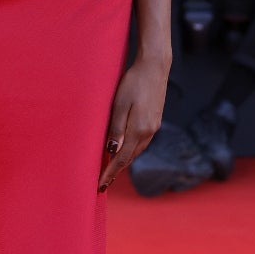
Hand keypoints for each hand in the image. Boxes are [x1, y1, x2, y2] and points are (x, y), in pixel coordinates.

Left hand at [100, 57, 167, 190]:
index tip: (99, 186)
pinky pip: (140, 142)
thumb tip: (112, 152)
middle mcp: (149, 132)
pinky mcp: (154, 121)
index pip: (121, 159)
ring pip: (136, 151)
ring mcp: (153, 127)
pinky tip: (122, 151)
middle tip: (102, 183)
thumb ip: (116, 129)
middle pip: (129, 158)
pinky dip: (130, 151)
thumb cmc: (133, 83)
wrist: (155, 67)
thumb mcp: (120, 105)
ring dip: (123, 162)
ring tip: (109, 171)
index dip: (110, 173)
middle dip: (115, 171)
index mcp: (139, 130)